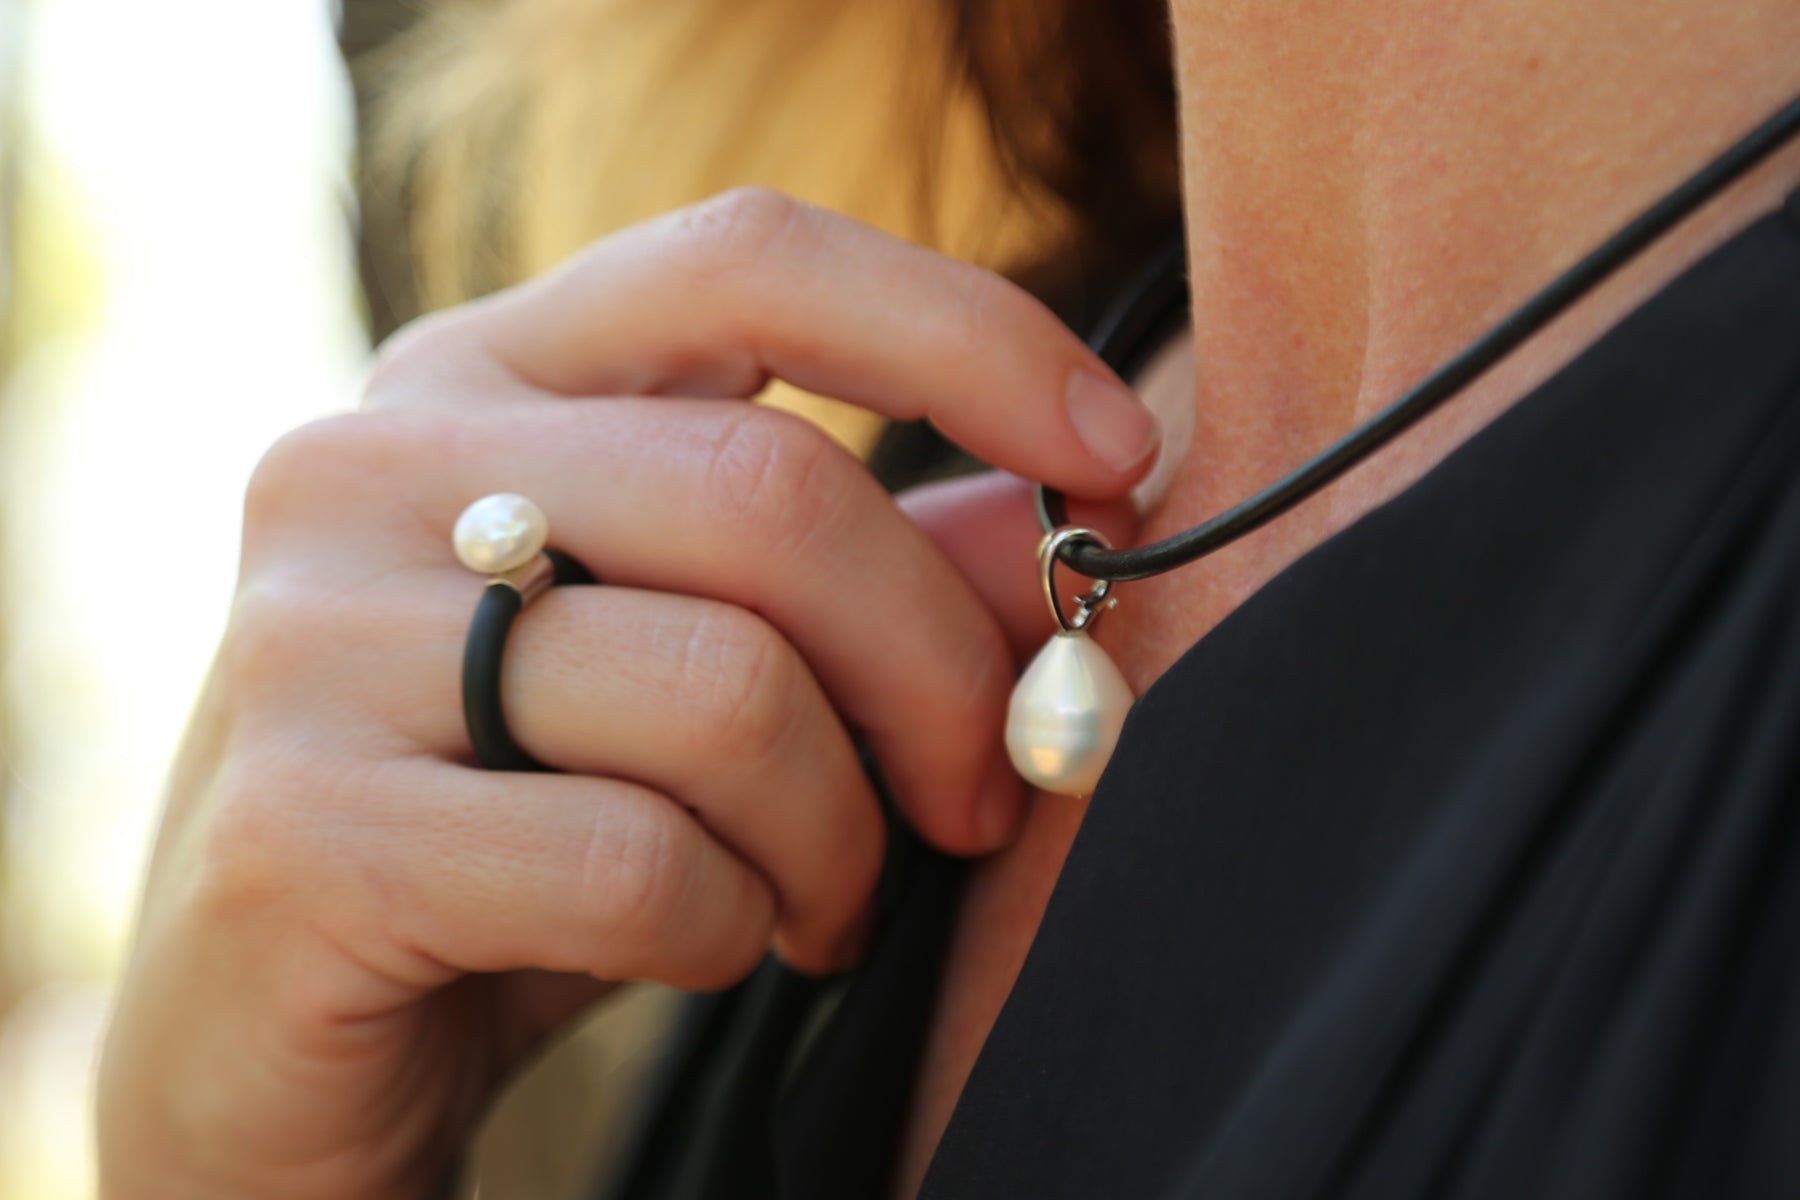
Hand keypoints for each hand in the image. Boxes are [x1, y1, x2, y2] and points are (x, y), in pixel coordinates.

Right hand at [96, 189, 1155, 1197]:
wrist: (274, 1041)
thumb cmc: (518, 824)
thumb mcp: (694, 673)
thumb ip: (865, 580)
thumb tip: (1062, 525)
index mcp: (476, 382)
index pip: (748, 259)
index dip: (966, 334)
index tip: (1118, 455)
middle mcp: (367, 464)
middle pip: (773, 494)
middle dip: (940, 673)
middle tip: (980, 798)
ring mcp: (310, 637)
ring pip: (727, 692)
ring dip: (840, 836)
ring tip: (822, 901)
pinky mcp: (301, 828)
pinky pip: (642, 865)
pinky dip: (735, 930)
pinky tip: (709, 949)